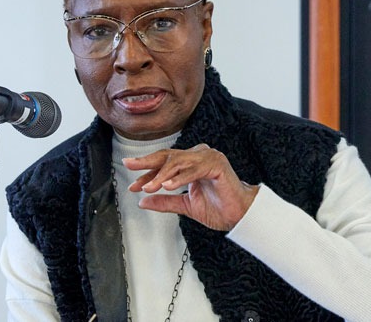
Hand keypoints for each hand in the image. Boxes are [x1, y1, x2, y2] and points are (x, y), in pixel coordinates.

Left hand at [123, 144, 259, 230]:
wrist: (240, 215)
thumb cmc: (219, 207)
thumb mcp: (185, 205)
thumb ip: (165, 201)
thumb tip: (143, 201)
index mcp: (191, 163)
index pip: (164, 163)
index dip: (147, 173)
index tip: (134, 185)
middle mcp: (199, 156)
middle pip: (168, 156)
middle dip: (147, 162)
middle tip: (130, 165)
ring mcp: (209, 157)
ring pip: (179, 161)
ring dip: (162, 175)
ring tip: (150, 186)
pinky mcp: (217, 164)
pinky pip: (194, 169)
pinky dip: (180, 177)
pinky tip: (168, 185)